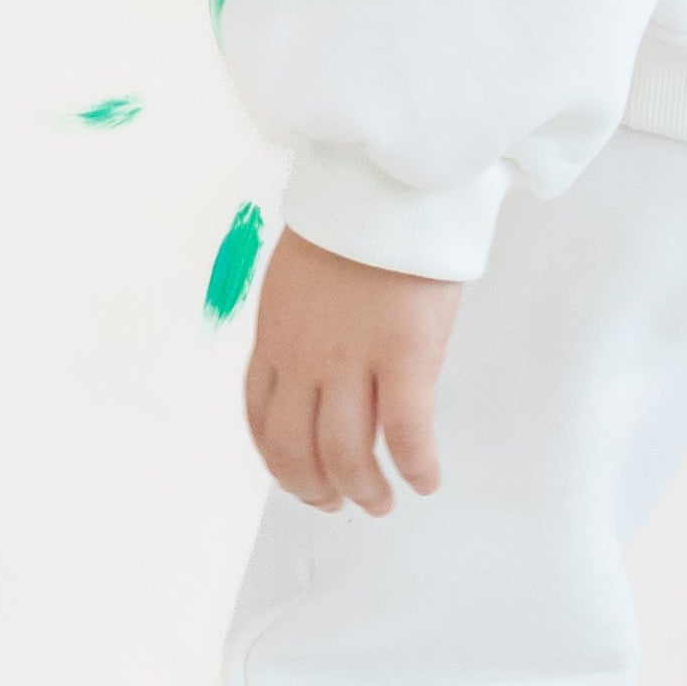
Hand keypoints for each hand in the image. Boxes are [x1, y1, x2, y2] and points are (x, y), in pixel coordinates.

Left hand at [245, 228, 458, 516]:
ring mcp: (353, 360)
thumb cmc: (354, 214)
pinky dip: (416, 467)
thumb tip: (316, 355)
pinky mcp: (406, 357)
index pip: (260, 416)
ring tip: (382, 502)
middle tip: (336, 504)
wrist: (388, 182)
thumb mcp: (300, 269)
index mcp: (274, 333)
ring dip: (364, 489)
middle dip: (313, 488)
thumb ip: (300, 319)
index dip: (277, 459)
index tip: (296, 478)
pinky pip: (406, 434)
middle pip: (295, 448)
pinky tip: (426, 481)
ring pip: (346, 453)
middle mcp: (304, 357)